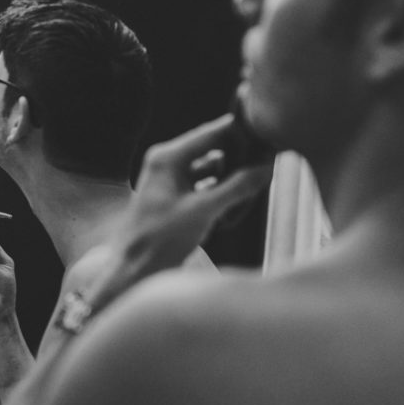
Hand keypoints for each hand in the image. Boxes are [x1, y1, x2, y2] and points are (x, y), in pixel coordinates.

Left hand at [104, 114, 274, 284]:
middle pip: (213, 149)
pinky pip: (204, 186)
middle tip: (266, 165)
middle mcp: (167, 163)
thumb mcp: (205, 210)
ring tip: (255, 187)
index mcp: (167, 157)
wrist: (135, 271)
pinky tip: (238, 203)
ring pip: (211, 169)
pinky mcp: (175, 198)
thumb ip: (238, 187)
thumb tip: (266, 168)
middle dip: (239, 157)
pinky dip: (221, 192)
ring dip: (232, 177)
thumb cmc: (160, 240)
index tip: (268, 136)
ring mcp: (170, 180)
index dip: (241, 133)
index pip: (212, 132)